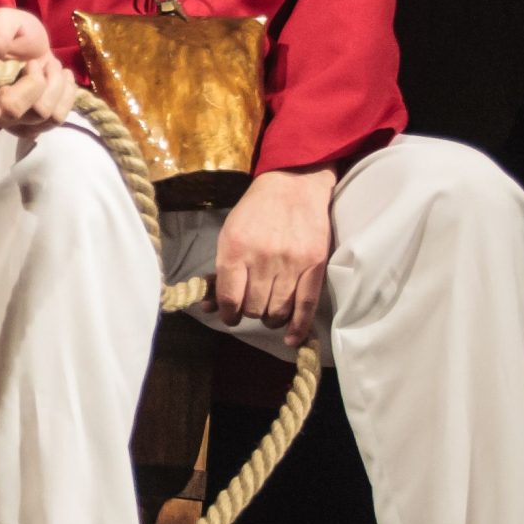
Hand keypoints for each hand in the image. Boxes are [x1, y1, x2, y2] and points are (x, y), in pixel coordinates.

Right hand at [0, 7, 78, 131]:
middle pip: (13, 110)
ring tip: (49, 65)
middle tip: (34, 62)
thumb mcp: (2, 21)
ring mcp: (15, 121)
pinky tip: (61, 76)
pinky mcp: (37, 124)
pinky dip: (66, 93)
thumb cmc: (8, 31)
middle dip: (33, 82)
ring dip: (53, 84)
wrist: (26, 40)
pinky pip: (58, 117)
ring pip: (42, 114)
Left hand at [212, 167, 337, 344]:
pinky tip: (291, 339)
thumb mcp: (229, 233)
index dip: (227, 313)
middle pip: (253, 308)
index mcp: (235, 248)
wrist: (294, 184)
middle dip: (249, 312)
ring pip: (277, 311)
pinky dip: (297, 328)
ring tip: (269, 310)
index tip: (229, 315)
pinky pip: (305, 306)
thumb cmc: (256, 210)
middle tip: (250, 306)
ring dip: (270, 317)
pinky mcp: (314, 265)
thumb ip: (221, 271)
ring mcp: (290, 263)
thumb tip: (209, 306)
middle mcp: (262, 258)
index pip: (229, 297)